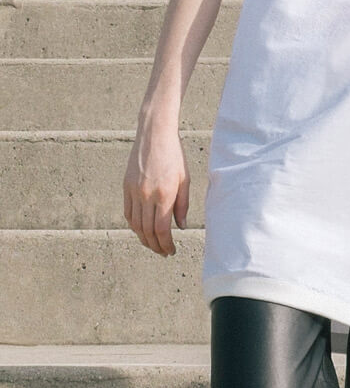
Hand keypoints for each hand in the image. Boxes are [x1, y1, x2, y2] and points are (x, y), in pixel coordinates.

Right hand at [124, 125, 189, 255]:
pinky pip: (128, 212)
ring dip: (144, 238)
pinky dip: (134, 225)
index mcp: (164, 195)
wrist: (154, 134)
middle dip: (155, 246)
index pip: (162, 230)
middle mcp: (146, 195)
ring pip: (135, 224)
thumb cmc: (174, 155)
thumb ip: (182, 206)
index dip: (166, 245)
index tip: (171, 251)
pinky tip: (141, 230)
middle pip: (147, 231)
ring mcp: (134, 191)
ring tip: (153, 244)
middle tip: (163, 252)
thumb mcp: (185, 180)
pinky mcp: (126, 187)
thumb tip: (180, 227)